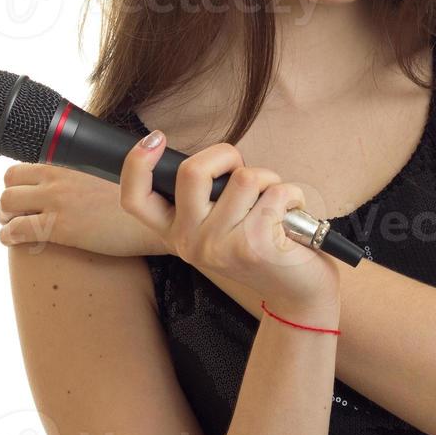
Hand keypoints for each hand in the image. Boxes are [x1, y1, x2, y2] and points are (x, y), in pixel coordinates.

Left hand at [0, 163, 169, 256]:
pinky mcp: (58, 227)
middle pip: (11, 181)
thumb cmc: (143, 196)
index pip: (29, 166)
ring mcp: (56, 202)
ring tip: (11, 226)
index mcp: (71, 162)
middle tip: (13, 212)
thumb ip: (94, 170)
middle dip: (8, 198)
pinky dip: (8, 235)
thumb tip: (92, 173)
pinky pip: (16, 230)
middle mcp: (59, 178)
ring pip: (7, 203)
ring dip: (5, 216)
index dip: (23, 182)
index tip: (26, 194)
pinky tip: (12, 240)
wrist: (157, 216)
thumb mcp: (115, 171)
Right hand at [118, 130, 341, 321]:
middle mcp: (189, 242)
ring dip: (269, 180)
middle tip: (245, 172)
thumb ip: (205, 198)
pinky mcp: (254, 246)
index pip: (135, 199)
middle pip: (192, 172)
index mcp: (175, 233)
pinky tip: (292, 217)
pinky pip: (276, 192)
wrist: (300, 295)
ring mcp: (219, 246)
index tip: (155, 139)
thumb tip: (211, 160)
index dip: (136, 163)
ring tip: (274, 205)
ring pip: (244, 178)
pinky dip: (293, 195)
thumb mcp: (221, 226)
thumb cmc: (262, 248)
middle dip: (226, 155)